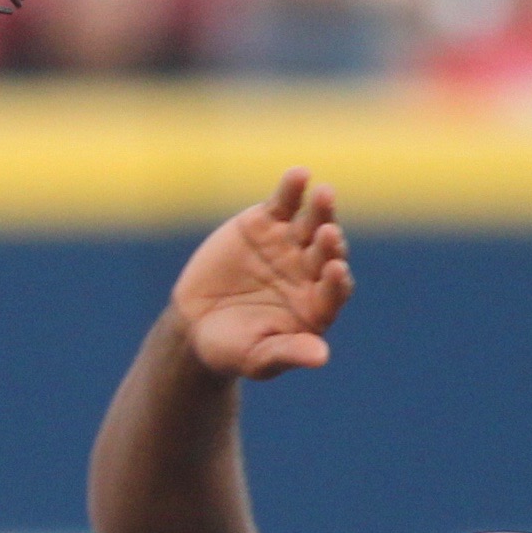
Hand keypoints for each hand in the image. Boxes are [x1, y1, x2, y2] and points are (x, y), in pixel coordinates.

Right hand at [172, 170, 352, 381]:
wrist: (195, 325)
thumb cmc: (232, 349)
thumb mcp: (257, 357)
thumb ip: (287, 353)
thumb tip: (321, 357)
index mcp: (317, 306)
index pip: (335, 291)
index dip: (336, 282)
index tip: (336, 272)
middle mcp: (312, 272)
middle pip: (327, 253)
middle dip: (329, 244)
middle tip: (329, 234)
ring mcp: (291, 244)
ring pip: (313, 223)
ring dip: (321, 210)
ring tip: (324, 194)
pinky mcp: (268, 222)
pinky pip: (284, 203)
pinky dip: (292, 188)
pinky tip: (298, 175)